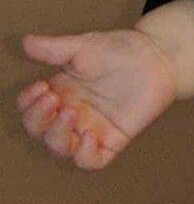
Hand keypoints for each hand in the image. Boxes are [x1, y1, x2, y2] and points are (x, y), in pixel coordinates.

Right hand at [17, 27, 179, 167]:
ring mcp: (91, 128)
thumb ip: (54, 48)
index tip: (41, 86)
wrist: (157, 57)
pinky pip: (92, 161)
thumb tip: (25, 42)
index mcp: (60, 93)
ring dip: (57, 135)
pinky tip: (88, 134)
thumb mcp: (84, 46)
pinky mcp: (113, 140)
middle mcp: (71, 114)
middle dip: (38, 119)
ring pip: (61, 148)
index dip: (28, 104)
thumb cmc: (121, 51)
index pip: (30, 109)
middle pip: (40, 131)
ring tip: (70, 111)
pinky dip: (84, 155)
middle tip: (53, 98)